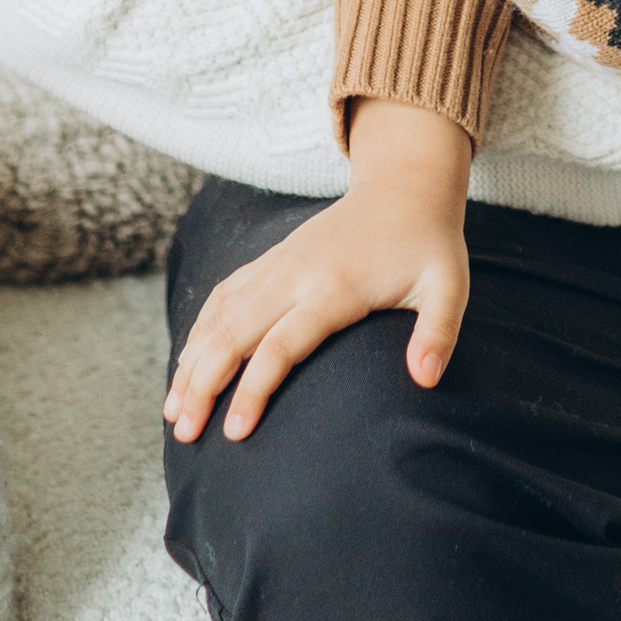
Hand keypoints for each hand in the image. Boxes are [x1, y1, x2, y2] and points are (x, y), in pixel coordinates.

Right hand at [164, 102, 472, 444]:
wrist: (405, 186)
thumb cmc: (429, 245)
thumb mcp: (449, 287)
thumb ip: (438, 333)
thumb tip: (425, 380)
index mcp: (334, 288)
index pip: (279, 346)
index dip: (252, 390)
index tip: (233, 433)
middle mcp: (295, 275)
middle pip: (233, 333)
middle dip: (202, 385)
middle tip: (185, 434)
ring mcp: (278, 264)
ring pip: (219, 315)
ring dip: (191, 361)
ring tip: (172, 411)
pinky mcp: (272, 259)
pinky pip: (224, 295)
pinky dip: (199, 330)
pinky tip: (186, 363)